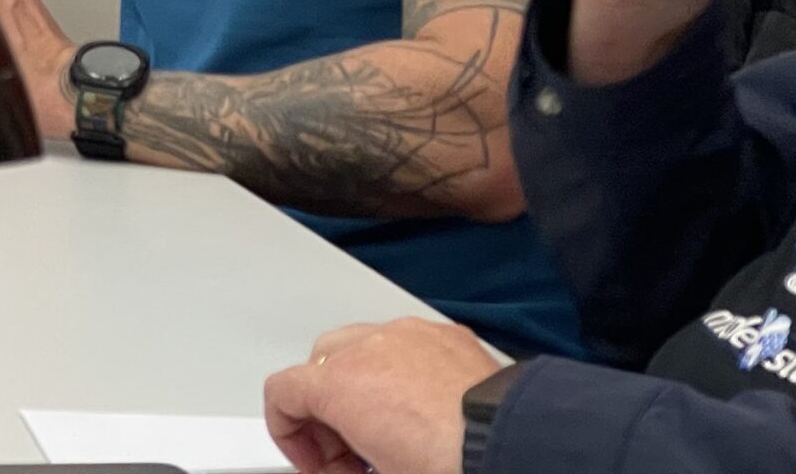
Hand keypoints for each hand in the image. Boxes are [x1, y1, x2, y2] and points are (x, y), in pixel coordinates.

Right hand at [263, 318, 500, 473]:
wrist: (514, 447)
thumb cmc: (449, 464)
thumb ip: (344, 468)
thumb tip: (346, 469)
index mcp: (337, 385)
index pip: (280, 394)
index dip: (288, 435)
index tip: (314, 463)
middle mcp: (364, 348)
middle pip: (315, 367)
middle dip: (323, 411)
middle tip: (347, 454)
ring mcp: (404, 335)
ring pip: (358, 347)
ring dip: (360, 387)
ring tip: (388, 433)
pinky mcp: (443, 334)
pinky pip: (403, 344)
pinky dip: (400, 372)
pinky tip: (422, 410)